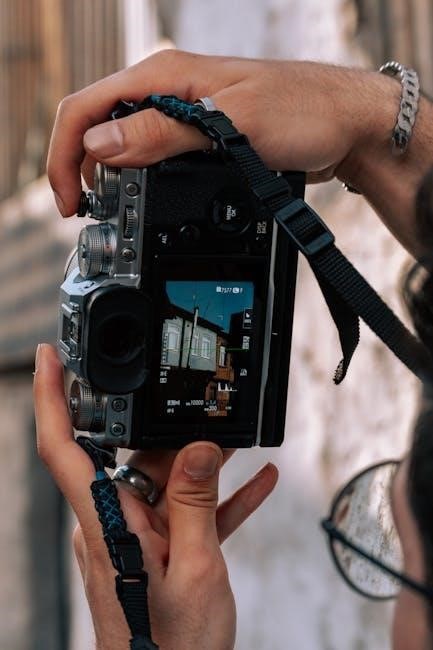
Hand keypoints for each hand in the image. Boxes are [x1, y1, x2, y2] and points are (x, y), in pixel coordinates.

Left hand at [34, 344, 277, 648]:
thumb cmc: (172, 647)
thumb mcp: (194, 567)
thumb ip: (194, 501)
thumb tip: (198, 446)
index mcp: (107, 522)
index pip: (63, 447)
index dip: (52, 398)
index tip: (52, 358)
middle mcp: (113, 522)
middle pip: (136, 457)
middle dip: (173, 434)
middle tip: (211, 417)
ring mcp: (135, 535)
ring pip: (166, 481)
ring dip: (204, 464)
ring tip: (241, 443)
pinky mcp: (158, 548)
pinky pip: (187, 511)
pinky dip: (219, 497)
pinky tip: (256, 481)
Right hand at [47, 51, 432, 256]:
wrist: (344, 126)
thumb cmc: (302, 113)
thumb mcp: (229, 125)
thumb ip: (162, 133)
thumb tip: (102, 145)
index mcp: (165, 75)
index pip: (88, 107)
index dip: (67, 156)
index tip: (70, 202)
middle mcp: (167, 89)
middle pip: (98, 124)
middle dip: (80, 168)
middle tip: (84, 215)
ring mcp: (182, 112)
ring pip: (122, 141)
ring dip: (107, 175)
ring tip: (106, 212)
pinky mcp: (198, 134)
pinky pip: (152, 153)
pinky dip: (138, 177)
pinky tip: (140, 197)